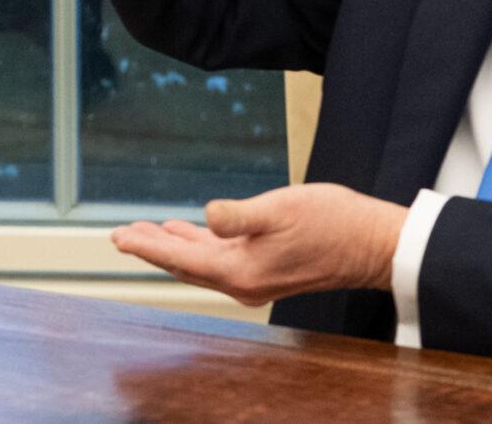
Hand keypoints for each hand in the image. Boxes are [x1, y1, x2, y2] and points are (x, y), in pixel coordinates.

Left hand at [111, 184, 406, 306]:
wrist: (373, 244)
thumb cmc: (331, 223)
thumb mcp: (280, 209)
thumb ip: (238, 216)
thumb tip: (207, 216)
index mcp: (240, 272)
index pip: (180, 260)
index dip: (146, 247)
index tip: (118, 238)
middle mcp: (243, 282)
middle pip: (185, 265)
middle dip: (152, 248)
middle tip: (121, 234)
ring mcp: (256, 278)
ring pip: (202, 262)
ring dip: (174, 246)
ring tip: (146, 231)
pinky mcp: (267, 269)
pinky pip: (221, 258)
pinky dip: (200, 244)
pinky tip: (190, 231)